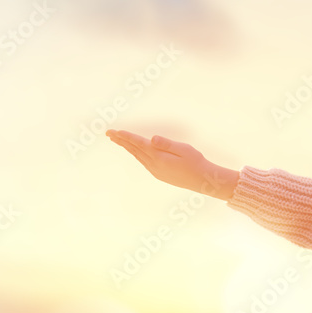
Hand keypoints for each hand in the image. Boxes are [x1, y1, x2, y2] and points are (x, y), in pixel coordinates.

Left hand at [107, 129, 237, 199]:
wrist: (202, 181)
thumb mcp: (183, 149)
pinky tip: (135, 152)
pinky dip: (136, 154)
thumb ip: (167, 144)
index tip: (115, 131)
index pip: (139, 143)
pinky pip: (143, 162)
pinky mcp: (159, 174)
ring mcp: (156, 171)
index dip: (127, 136)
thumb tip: (152, 139)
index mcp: (159, 157)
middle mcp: (154, 165)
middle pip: (134, 150)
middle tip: (109, 133)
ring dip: (127, 147)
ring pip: (137, 156)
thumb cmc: (196, 162)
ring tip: (118, 140)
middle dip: (121, 141)